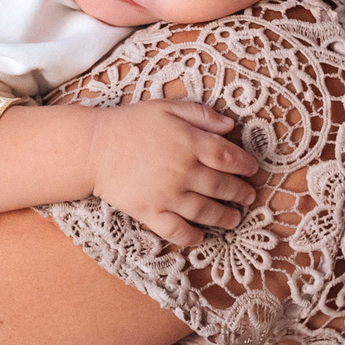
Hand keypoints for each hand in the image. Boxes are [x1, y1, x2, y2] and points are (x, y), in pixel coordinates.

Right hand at [88, 99, 258, 248]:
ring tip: (234, 219)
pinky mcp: (150, 213)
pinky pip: (177, 231)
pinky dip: (192, 237)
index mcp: (189, 143)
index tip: (252, 169)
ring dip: (225, 217)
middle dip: (240, 193)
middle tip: (248, 196)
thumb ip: (200, 114)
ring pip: (206, 212)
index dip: (245, 164)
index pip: (228, 157)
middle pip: (222, 186)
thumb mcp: (166, 108)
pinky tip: (200, 237)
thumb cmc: (129, 124)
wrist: (92, 147)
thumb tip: (230, 125)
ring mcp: (167, 195)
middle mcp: (183, 171)